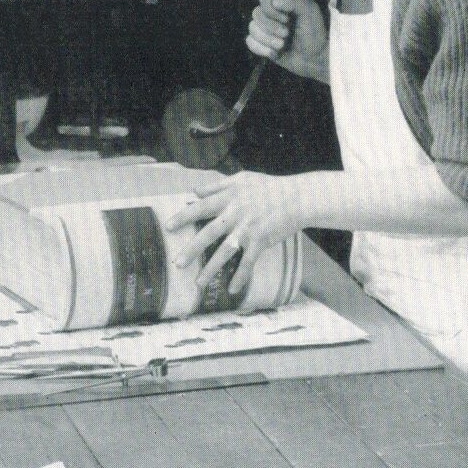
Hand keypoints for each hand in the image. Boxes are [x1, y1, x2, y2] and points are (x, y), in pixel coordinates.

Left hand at [164, 171, 304, 291]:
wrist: (298, 197)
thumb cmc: (270, 187)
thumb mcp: (243, 178)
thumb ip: (217, 184)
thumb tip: (194, 190)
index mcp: (229, 197)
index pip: (201, 207)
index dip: (184, 216)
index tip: (168, 227)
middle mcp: (235, 213)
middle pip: (208, 233)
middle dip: (191, 249)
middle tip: (177, 263)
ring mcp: (248, 228)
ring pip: (225, 251)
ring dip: (211, 268)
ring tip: (198, 283)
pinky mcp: (261, 241)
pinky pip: (248, 262)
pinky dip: (241, 276)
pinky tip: (232, 289)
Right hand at [248, 0, 327, 80]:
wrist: (315, 59)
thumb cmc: (314, 33)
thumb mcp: (310, 11)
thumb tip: (274, 2)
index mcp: (283, 0)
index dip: (271, 9)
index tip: (287, 19)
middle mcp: (272, 12)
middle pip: (256, 13)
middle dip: (271, 27)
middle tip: (287, 34)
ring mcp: (266, 28)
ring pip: (252, 28)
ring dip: (268, 39)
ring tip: (282, 45)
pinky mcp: (262, 43)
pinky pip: (250, 42)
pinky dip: (262, 49)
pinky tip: (275, 53)